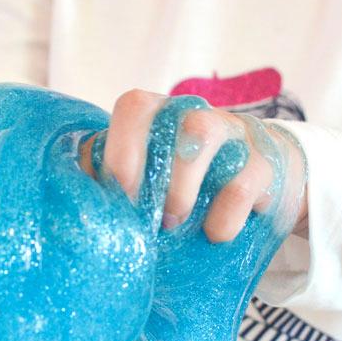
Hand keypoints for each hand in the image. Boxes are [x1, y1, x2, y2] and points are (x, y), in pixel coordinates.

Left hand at [79, 89, 307, 242]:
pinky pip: (246, 180)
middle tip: (147, 213)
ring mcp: (235, 134)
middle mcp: (198, 115)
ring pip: (206, 132)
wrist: (265, 176)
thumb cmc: (191, 178)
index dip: (120, 146)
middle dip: (154, 166)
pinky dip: (226, 214)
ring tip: (175, 222)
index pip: (135, 106)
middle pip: (176, 115)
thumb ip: (119, 180)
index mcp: (163, 116)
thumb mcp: (157, 174)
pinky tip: (216, 234)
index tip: (114, 192)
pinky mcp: (266, 162)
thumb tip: (74, 208)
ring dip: (183, 185)